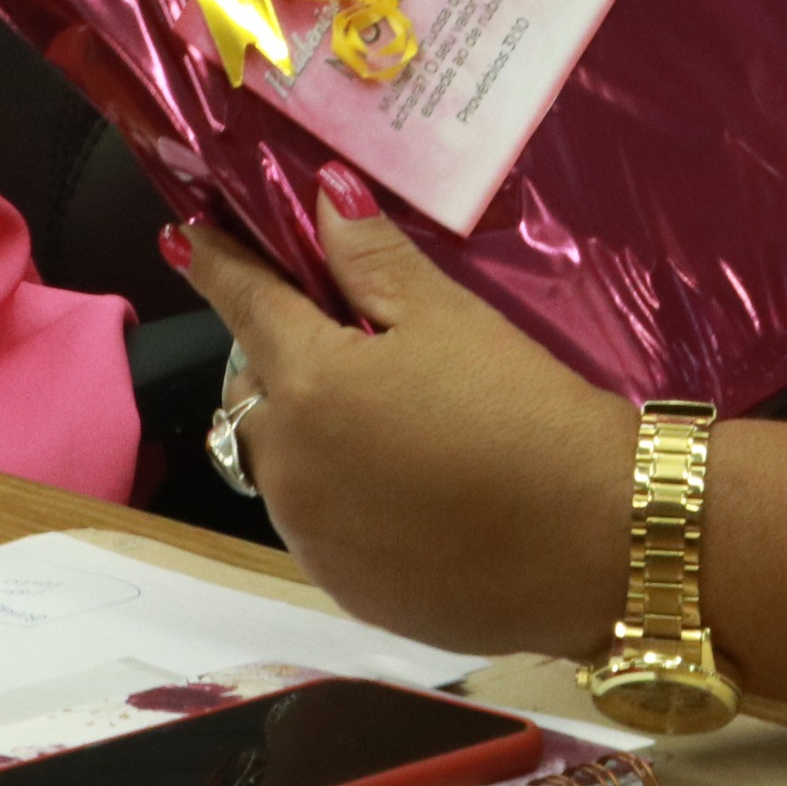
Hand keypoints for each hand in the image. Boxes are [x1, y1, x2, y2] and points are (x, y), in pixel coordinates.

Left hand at [181, 172, 633, 660]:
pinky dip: (342, 497)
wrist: (598, 546)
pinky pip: (318, 525)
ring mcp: (310, 538)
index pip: (243, 305)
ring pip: (283, 463)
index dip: (218, 264)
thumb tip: (320, 195)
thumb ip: (374, 258)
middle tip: (353, 342)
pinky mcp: (343, 589)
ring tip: (392, 423)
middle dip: (284, 360)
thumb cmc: (530, 415)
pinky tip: (410, 490)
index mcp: (309, 384)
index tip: (188, 239)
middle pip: (257, 393)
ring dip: (311, 433)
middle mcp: (287, 467)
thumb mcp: (455, 319)